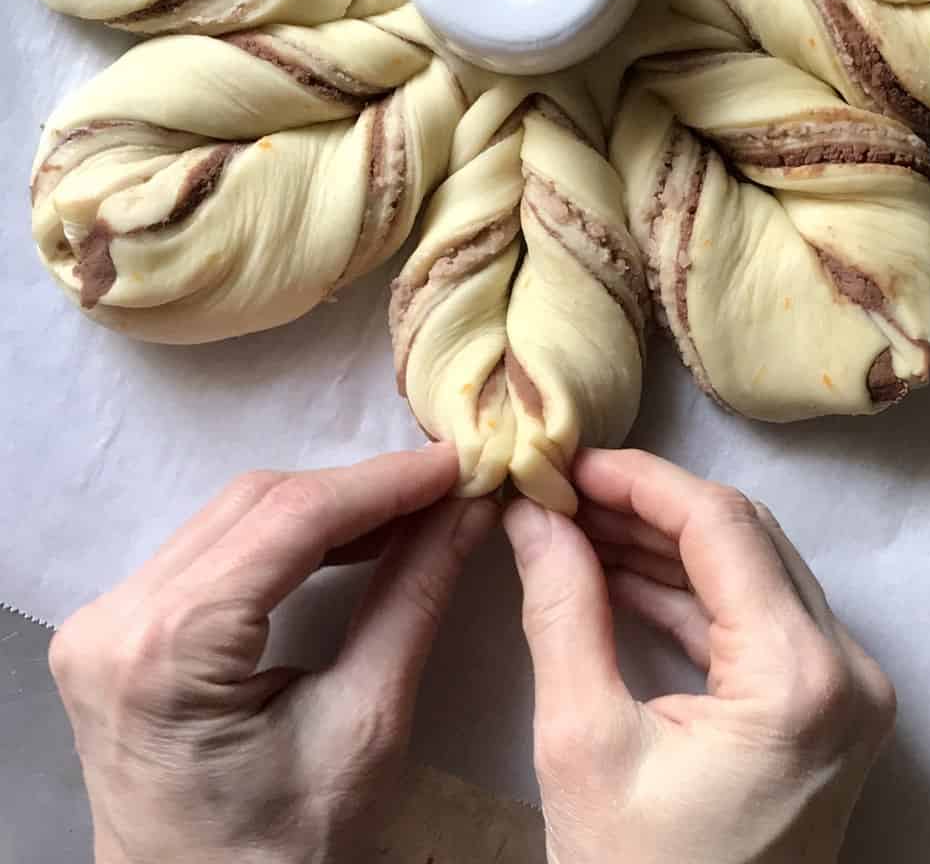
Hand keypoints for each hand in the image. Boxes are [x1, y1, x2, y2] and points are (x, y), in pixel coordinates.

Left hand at [48, 448, 496, 863]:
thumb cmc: (285, 850)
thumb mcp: (366, 726)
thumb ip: (414, 600)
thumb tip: (468, 508)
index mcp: (167, 648)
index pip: (291, 518)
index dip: (385, 481)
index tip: (458, 461)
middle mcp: (116, 616)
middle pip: (257, 503)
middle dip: (360, 489)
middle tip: (444, 488)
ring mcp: (105, 619)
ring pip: (235, 514)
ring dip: (328, 505)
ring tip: (412, 510)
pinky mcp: (117, 627)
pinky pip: (215, 546)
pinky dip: (289, 534)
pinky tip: (352, 538)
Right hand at [503, 449, 895, 863]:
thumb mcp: (583, 742)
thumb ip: (562, 609)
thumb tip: (532, 513)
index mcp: (801, 678)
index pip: (720, 525)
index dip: (638, 479)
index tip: (568, 460)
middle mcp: (847, 671)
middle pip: (743, 539)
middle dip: (647, 505)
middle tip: (563, 490)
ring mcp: (846, 691)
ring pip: (750, 571)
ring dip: (664, 544)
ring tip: (576, 523)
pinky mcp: (824, 710)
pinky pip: (755, 621)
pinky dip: (687, 593)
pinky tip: (615, 573)